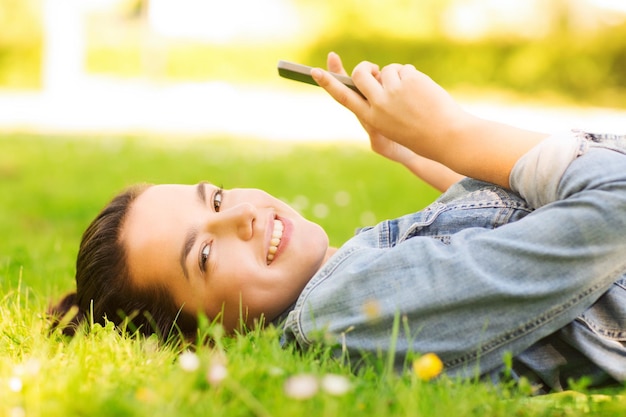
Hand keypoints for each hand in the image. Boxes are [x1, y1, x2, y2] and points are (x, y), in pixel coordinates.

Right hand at [313, 54, 546, 188]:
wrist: (446, 138)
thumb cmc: (417, 136)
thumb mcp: (390, 126)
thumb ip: (377, 105)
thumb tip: (374, 76)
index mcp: (371, 118)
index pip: (344, 98)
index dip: (329, 83)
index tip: (315, 71)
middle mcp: (379, 105)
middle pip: (361, 75)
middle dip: (365, 69)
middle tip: (374, 71)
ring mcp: (395, 91)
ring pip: (387, 70)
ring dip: (397, 76)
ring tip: (413, 96)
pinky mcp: (411, 81)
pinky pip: (405, 69)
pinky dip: (413, 77)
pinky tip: (424, 94)